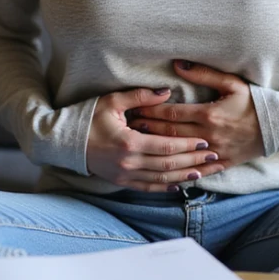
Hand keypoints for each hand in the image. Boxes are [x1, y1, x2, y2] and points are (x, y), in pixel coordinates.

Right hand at [86, 86, 225, 190]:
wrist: (65, 142)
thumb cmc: (88, 118)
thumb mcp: (112, 102)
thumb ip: (141, 96)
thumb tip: (166, 92)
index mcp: (129, 142)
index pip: (167, 146)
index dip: (188, 144)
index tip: (206, 140)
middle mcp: (129, 162)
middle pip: (169, 164)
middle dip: (193, 160)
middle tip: (213, 155)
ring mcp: (125, 175)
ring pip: (162, 179)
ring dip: (184, 175)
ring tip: (203, 171)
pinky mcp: (121, 182)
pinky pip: (148, 187)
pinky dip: (165, 187)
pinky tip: (179, 184)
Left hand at [126, 60, 264, 169]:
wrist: (278, 126)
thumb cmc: (255, 101)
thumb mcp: (232, 83)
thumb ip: (204, 74)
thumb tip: (178, 64)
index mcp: (209, 114)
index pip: (171, 113)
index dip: (150, 111)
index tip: (134, 108)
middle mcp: (208, 134)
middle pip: (169, 132)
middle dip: (147, 128)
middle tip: (129, 125)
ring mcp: (214, 151)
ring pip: (179, 151)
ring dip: (157, 146)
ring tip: (139, 142)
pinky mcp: (221, 163)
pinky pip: (195, 168)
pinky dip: (178, 168)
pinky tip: (163, 166)